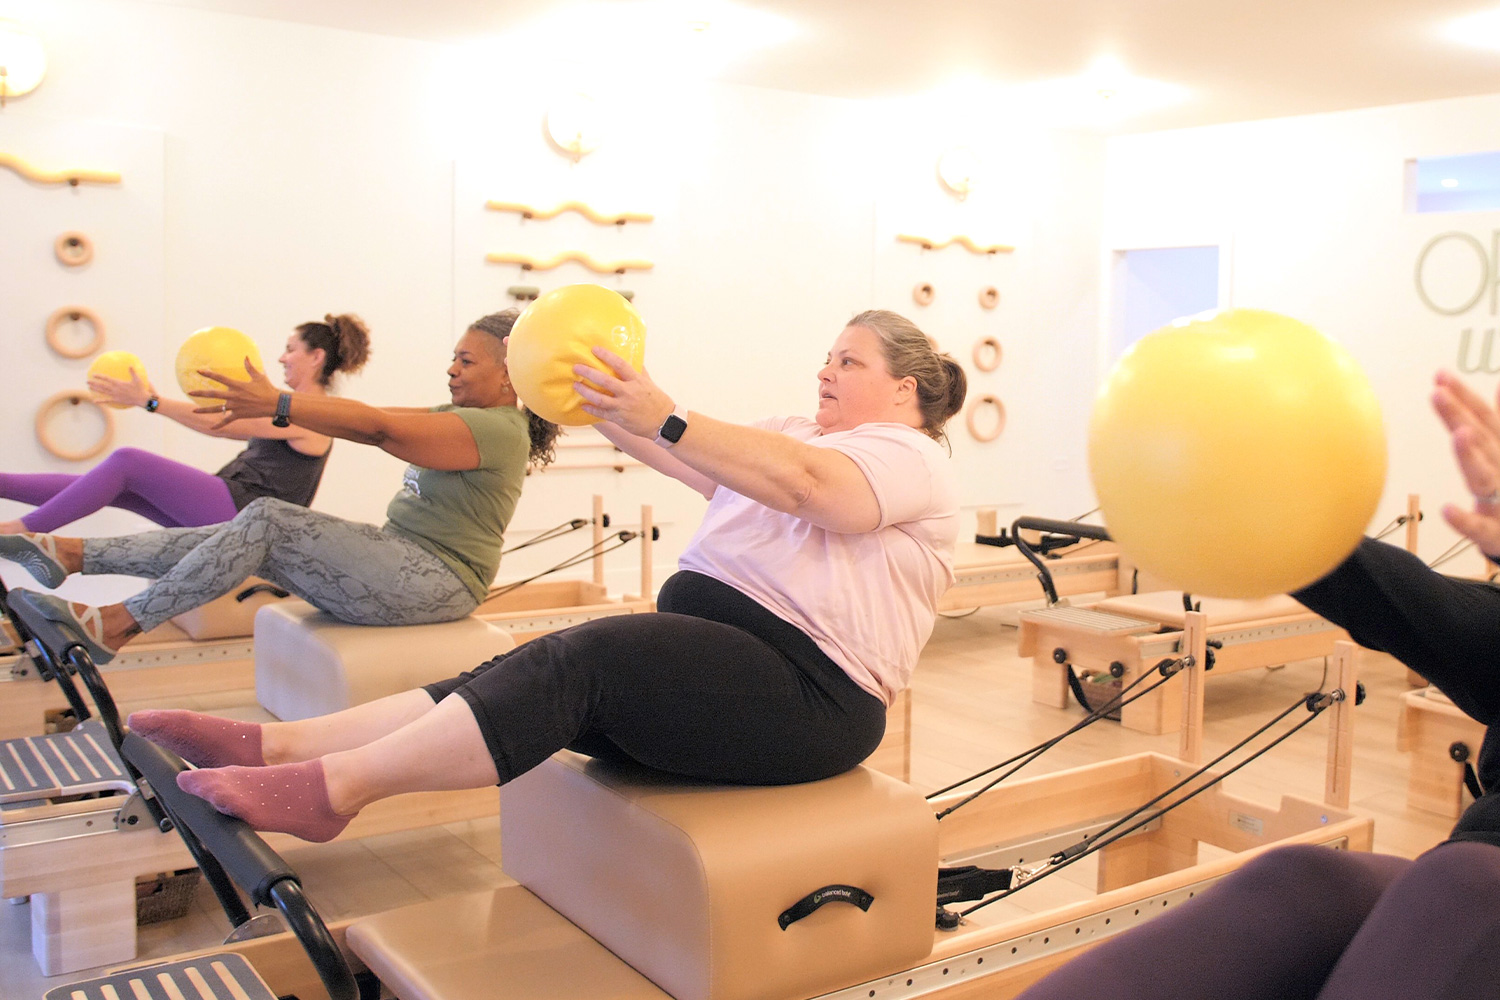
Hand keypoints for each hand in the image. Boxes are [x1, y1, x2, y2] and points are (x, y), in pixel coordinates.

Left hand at [88, 367, 152, 408]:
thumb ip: (132, 372)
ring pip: (103, 392)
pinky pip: (107, 400)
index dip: (100, 377)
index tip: (93, 375)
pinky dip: (100, 401)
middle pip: (102, 386)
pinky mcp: (116, 400)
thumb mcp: (137, 379)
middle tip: (87, 381)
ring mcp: (115, 395)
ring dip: (95, 390)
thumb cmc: (140, 389)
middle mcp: (115, 389)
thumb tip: (130, 364)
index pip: (107, 379)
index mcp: (119, 383)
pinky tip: (94, 401)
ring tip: (89, 387)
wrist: (142, 399)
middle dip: (94, 383)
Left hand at [190, 358, 280, 426]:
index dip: (209, 374)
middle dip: (200, 393)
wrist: (274, 404)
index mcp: (237, 385)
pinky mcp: (239, 415)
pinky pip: (227, 420)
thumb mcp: (259, 376)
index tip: (198, 371)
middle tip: (189, 392)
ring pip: (216, 409)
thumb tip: (245, 356)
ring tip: (193, 410)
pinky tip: (211, 427)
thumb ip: (250, 367)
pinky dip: (219, 424)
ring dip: (204, 410)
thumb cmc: (267, 389)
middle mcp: (234, 396)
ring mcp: (235, 406)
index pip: (220, 378)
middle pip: (213, 394)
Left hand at [573, 347, 675, 438]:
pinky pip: (601, 413)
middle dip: (589, 373)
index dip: (606, 356)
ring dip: (585, 391)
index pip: (620, 365)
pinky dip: (591, 409)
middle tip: (576, 368)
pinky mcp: (619, 418)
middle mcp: (629, 392)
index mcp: (636, 381)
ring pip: (600, 398)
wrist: (664, 422)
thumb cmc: (657, 400)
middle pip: (605, 381)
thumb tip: (633, 357)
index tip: (594, 349)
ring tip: (576, 385)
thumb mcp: (649, 383)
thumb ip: (639, 371)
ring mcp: (623, 406)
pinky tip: (583, 405)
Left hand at [1432, 371, 1499, 555]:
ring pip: (1483, 477)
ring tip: (1460, 435)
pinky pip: (1480, 527)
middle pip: (1480, 440)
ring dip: (1470, 456)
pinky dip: (1465, 520)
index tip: (1440, 375)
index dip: (1463, 397)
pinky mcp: (1497, 533)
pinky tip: (1448, 510)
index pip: (1483, 419)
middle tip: (1439, 393)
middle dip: (1460, 416)